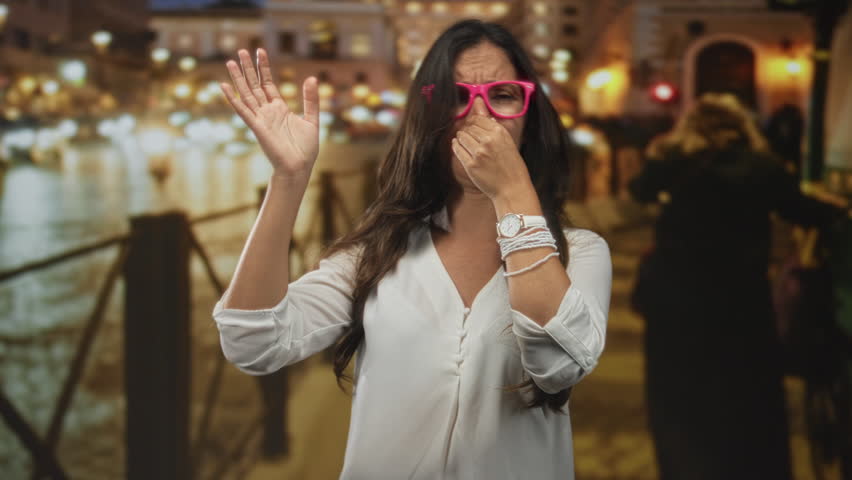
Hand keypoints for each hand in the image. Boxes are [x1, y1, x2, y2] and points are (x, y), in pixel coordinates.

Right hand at [220, 48, 318, 178]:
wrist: (299, 167)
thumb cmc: (305, 149)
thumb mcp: (312, 119)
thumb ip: (311, 100)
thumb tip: (312, 78)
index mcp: (280, 109)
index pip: (268, 83)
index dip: (264, 68)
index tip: (260, 51)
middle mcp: (268, 112)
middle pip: (255, 85)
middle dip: (248, 68)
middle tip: (241, 50)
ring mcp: (261, 119)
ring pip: (246, 94)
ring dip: (238, 79)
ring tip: (230, 62)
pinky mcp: (257, 127)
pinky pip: (243, 111)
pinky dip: (233, 99)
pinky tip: (224, 86)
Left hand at [451, 115, 531, 199]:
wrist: (512, 188)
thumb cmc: (513, 167)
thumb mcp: (509, 143)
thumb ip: (497, 130)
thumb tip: (488, 117)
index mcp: (500, 133)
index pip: (479, 119)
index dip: (472, 121)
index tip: (470, 124)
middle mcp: (489, 140)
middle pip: (469, 128)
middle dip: (466, 130)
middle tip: (464, 133)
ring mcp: (479, 153)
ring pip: (462, 137)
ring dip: (459, 137)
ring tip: (459, 138)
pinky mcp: (471, 165)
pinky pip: (458, 150)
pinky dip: (455, 146)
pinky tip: (456, 144)